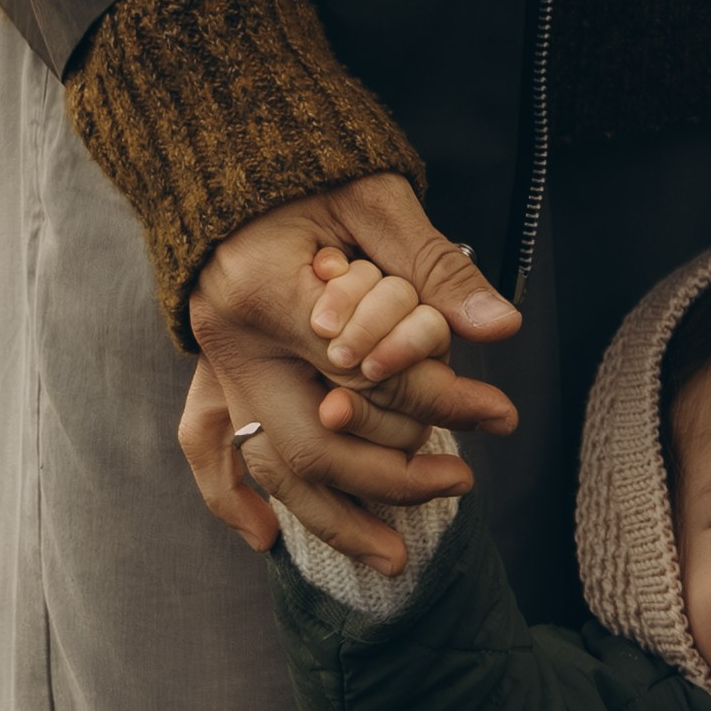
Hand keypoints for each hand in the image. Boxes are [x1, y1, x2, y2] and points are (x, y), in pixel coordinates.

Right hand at [184, 172, 521, 563]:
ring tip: (397, 555)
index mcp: (266, 286)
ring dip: (332, 517)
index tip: (498, 414)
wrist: (228, 155)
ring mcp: (216, 362)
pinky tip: (267, 540)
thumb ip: (435, 267)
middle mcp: (230, 338)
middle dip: (391, 474)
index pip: (366, 372)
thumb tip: (501, 327)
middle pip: (314, 439)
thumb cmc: (308, 170)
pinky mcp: (213, 373)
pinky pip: (209, 449)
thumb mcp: (376, 198)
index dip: (437, 398)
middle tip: (460, 481)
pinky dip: (231, 499)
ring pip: (272, 462)